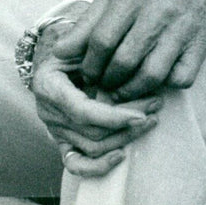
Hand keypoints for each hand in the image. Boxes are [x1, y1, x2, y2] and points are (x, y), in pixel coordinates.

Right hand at [31, 12, 161, 177]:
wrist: (62, 55)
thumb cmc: (75, 44)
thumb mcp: (80, 38)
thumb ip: (90, 42)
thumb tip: (109, 47)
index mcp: (49, 85)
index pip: (82, 110)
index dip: (113, 116)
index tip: (141, 114)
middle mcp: (49, 111)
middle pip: (91, 131)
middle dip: (128, 123)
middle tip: (157, 106)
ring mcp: (55, 129)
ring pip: (91, 147)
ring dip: (124, 138)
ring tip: (151, 120)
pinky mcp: (63, 141)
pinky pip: (76, 164)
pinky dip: (98, 166)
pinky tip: (120, 155)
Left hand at [53, 0, 205, 100]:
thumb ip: (88, 22)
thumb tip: (60, 52)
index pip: (102, 40)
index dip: (90, 64)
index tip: (88, 73)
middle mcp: (160, 10)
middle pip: (124, 61)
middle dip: (108, 81)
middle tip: (104, 86)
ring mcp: (183, 29)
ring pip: (151, 75)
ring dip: (132, 91)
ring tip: (123, 91)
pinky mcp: (202, 45)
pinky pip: (180, 78)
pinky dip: (166, 86)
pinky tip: (156, 82)